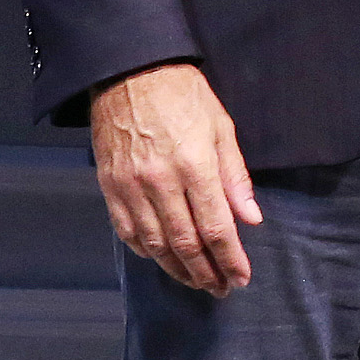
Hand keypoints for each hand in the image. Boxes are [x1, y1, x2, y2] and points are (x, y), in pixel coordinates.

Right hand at [90, 62, 261, 296]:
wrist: (128, 69)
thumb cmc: (180, 93)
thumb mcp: (220, 126)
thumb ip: (235, 176)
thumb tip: (250, 218)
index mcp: (194, 165)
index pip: (216, 228)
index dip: (230, 259)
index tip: (241, 278)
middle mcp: (161, 181)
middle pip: (186, 243)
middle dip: (206, 273)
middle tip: (220, 289)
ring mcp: (131, 185)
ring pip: (155, 244)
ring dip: (177, 269)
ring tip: (195, 281)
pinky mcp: (109, 185)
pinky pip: (127, 231)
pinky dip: (145, 251)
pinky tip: (160, 258)